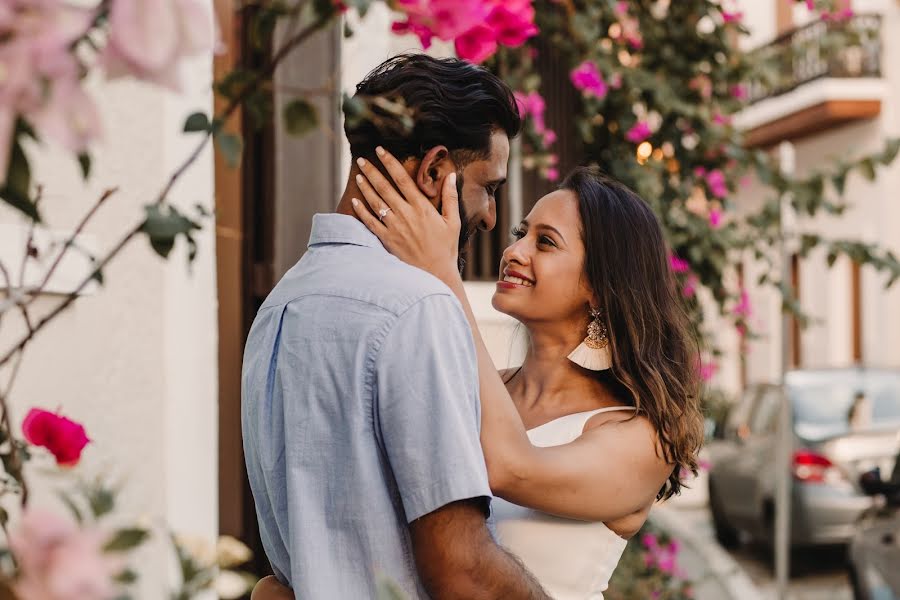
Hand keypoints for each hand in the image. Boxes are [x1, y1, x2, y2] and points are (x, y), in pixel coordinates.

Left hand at [351, 146, 461, 283]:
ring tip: (358, 175)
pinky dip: (361, 211)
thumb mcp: (453, 221)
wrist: (435, 274)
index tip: (380, 150)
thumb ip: (450, 197)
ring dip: (365, 187)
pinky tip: (355, 201)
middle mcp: (405, 214)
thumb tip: (451, 176)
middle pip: (384, 187)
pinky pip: (371, 223)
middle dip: (372, 171)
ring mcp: (394, 227)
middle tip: (362, 159)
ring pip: (375, 202)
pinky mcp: (387, 240)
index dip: (390, 162)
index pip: (402, 178)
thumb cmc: (446, 248)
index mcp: (421, 207)